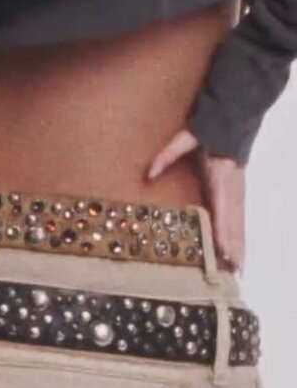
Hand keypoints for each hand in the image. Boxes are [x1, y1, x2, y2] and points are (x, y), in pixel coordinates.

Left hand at [146, 128, 244, 272]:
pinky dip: (240, 235)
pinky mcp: (238, 191)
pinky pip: (239, 217)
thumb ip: (167, 155)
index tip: (224, 250)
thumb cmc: (208, 130)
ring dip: (239, 244)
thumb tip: (148, 174)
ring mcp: (237, 190)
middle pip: (234, 222)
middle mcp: (233, 187)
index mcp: (221, 177)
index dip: (224, 232)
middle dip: (234, 246)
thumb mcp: (186, 138)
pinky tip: (238, 249)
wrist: (230, 119)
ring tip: (237, 267)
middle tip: (232, 269)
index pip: (223, 210)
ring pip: (239, 222)